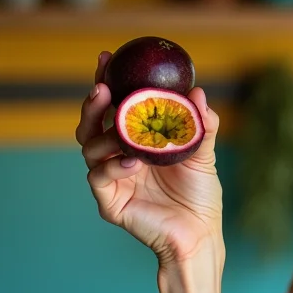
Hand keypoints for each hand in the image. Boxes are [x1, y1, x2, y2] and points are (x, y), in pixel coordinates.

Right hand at [76, 51, 222, 265]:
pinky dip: (112, 166)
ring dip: (104, 133)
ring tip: (124, 129)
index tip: (108, 58)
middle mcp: (118, 156)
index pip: (115, 106)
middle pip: (92, 124)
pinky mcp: (110, 202)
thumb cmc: (200, 195)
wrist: (200, 235)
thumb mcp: (203, 154)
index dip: (108, 81)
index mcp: (136, 141)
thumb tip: (197, 92)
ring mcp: (111, 179)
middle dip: (93, 103)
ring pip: (89, 147)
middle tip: (102, 87)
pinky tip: (131, 161)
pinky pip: (99, 177)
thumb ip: (200, 124)